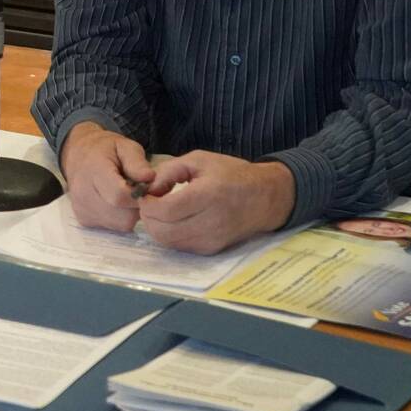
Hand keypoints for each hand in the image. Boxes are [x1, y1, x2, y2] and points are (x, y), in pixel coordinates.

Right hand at [60, 122, 154, 233]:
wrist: (78, 155)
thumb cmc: (105, 150)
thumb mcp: (125, 146)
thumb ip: (137, 162)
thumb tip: (150, 178)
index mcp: (94, 171)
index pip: (119, 196)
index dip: (139, 196)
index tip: (146, 188)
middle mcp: (84, 194)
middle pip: (123, 216)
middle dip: (137, 206)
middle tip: (138, 192)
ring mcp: (82, 209)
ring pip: (120, 224)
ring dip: (129, 214)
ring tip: (127, 196)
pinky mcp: (83, 220)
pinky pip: (111, 227)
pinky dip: (119, 218)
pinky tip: (115, 203)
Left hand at [136, 150, 295, 254]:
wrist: (265, 197)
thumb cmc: (231, 174)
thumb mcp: (198, 160)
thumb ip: (168, 171)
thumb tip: (147, 189)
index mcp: (207, 196)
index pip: (164, 211)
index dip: (146, 204)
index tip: (145, 194)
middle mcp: (210, 222)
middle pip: (161, 231)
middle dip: (148, 217)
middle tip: (150, 203)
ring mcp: (211, 240)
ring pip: (168, 242)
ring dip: (156, 228)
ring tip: (161, 211)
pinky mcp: (212, 250)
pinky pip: (180, 247)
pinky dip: (170, 236)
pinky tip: (174, 221)